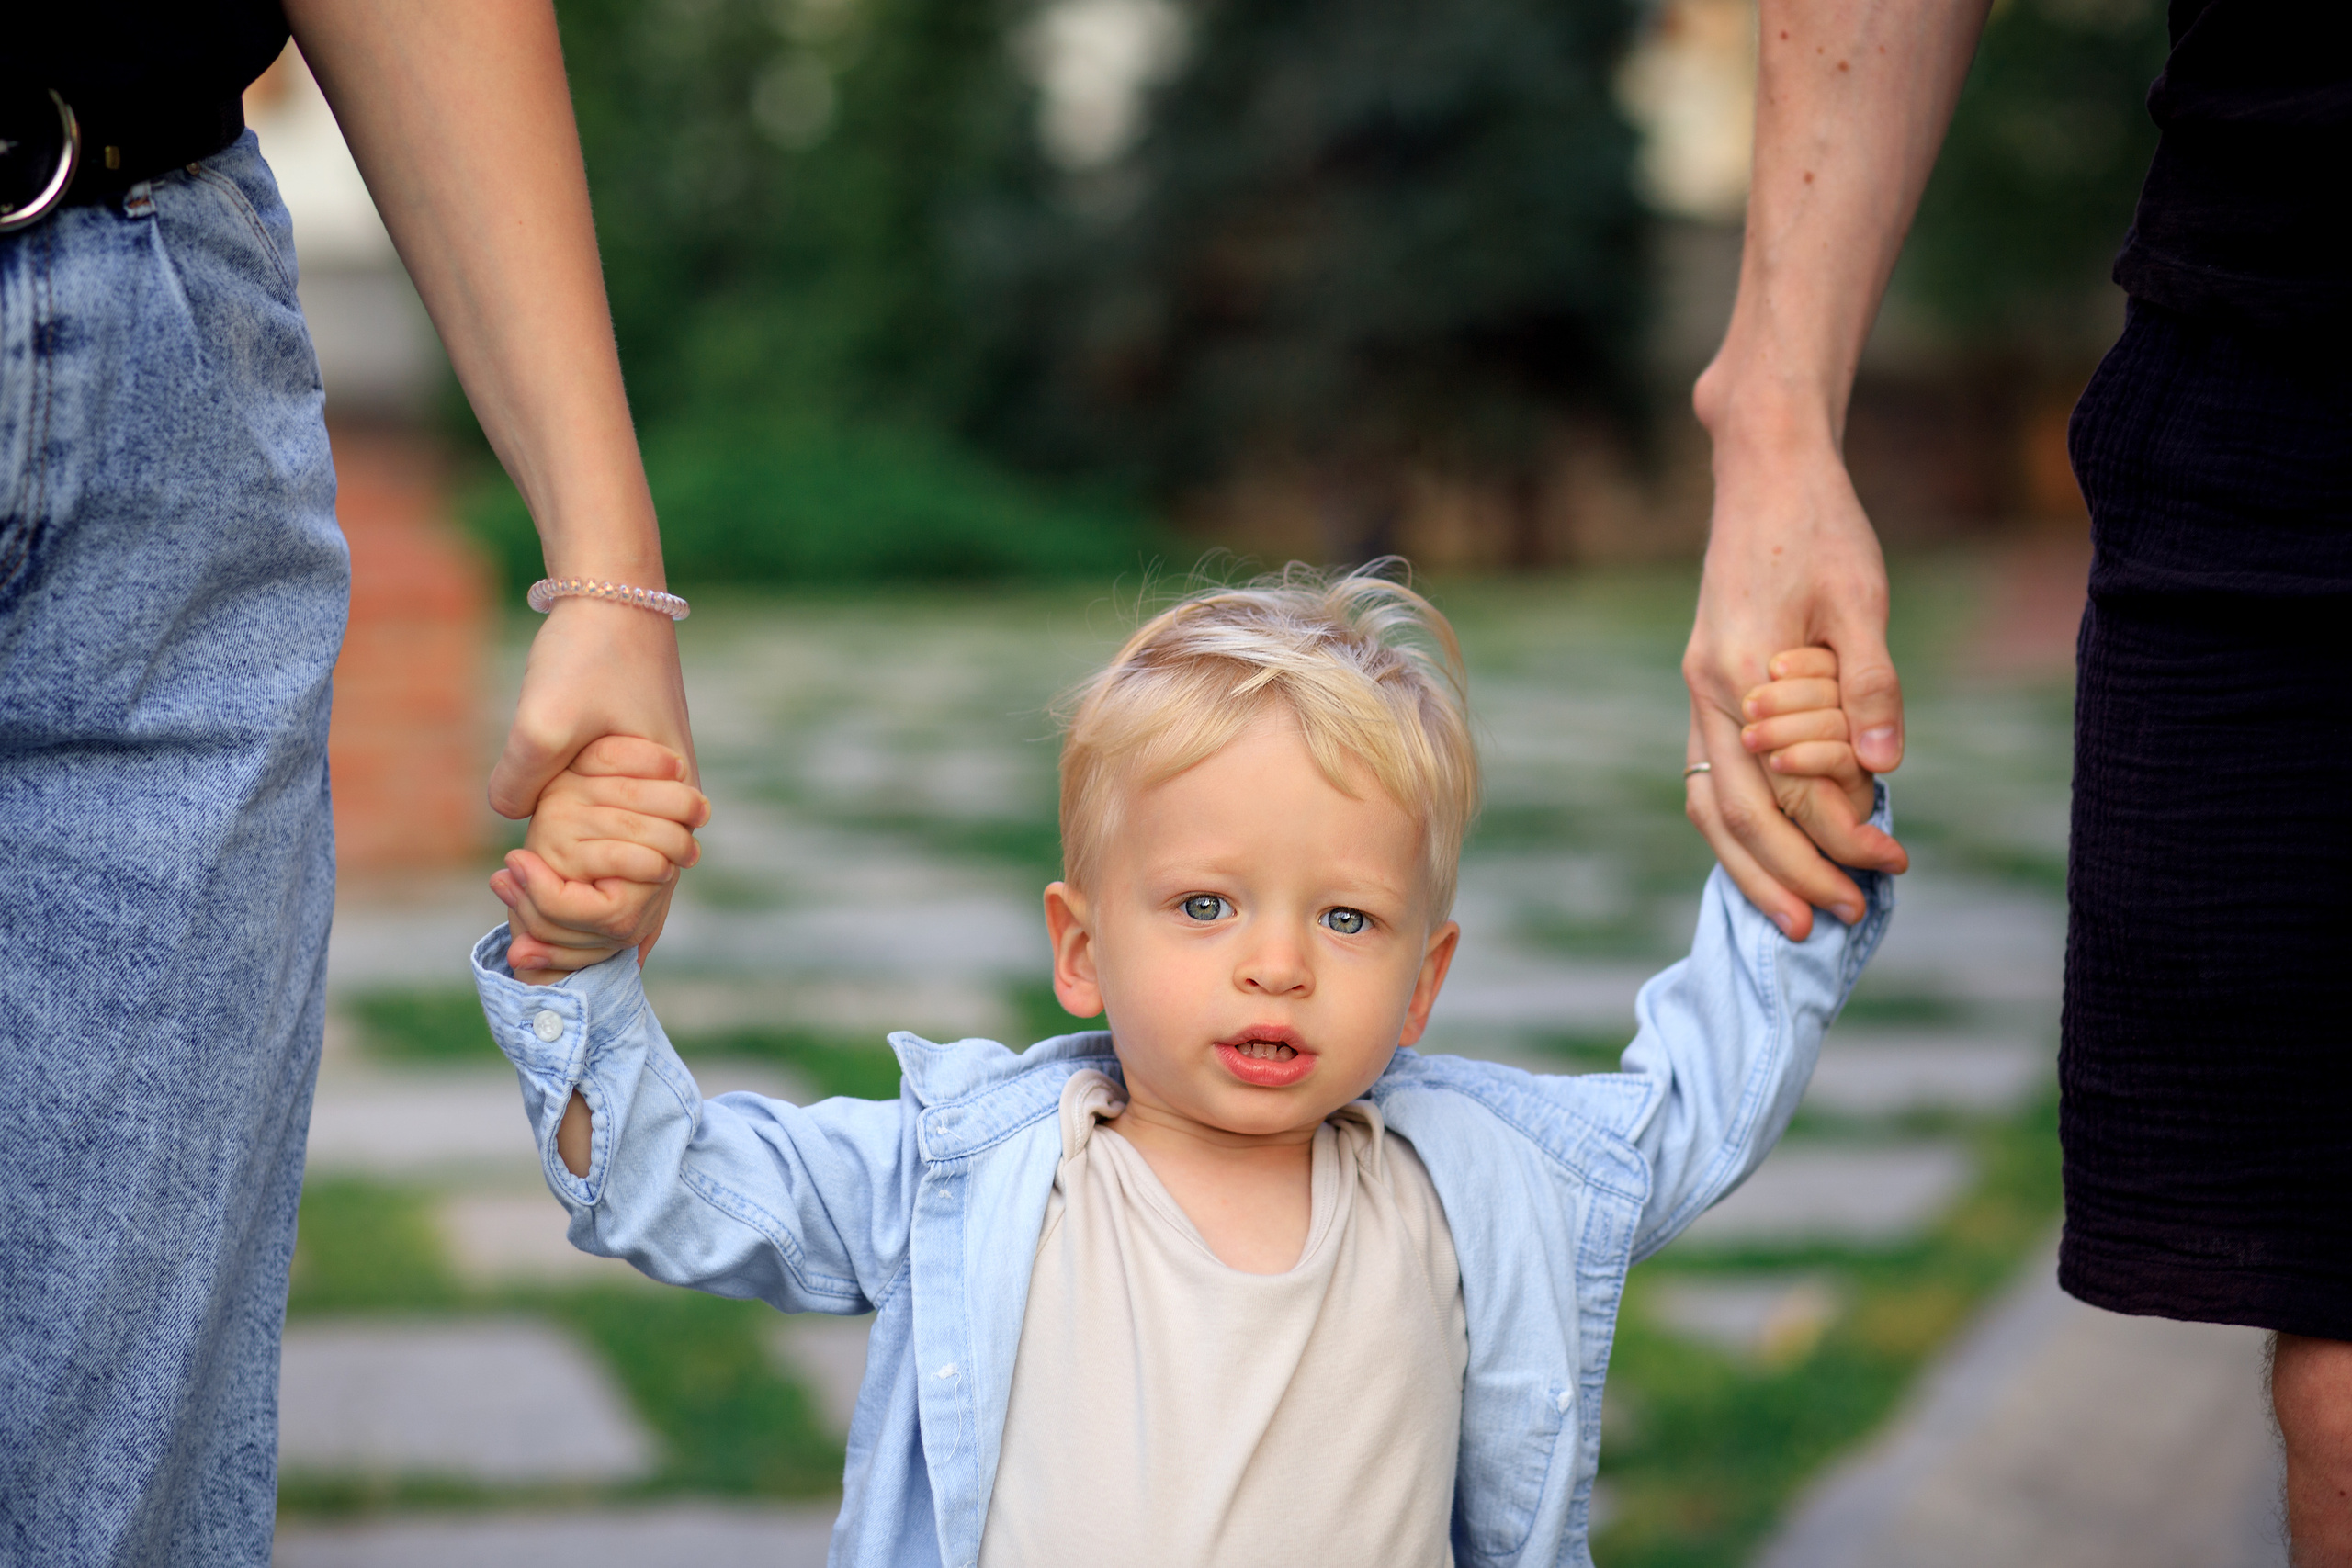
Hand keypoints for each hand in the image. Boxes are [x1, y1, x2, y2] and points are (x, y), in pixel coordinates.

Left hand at [488, 597, 697, 967]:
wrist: (617, 597)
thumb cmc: (591, 654)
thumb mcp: (546, 716)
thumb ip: (523, 777)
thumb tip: (510, 822)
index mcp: (666, 801)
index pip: (635, 897)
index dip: (572, 915)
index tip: (513, 892)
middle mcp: (676, 809)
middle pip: (646, 907)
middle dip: (583, 942)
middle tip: (520, 957)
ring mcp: (663, 798)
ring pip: (645, 888)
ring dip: (594, 922)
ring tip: (539, 954)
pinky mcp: (644, 785)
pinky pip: (633, 857)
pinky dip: (605, 889)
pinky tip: (577, 915)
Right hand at [1682, 427, 1907, 937]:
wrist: (1764, 469)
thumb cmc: (1820, 526)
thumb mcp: (1861, 597)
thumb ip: (1870, 683)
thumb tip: (1885, 768)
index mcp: (1740, 673)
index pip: (1787, 786)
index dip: (1840, 836)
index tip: (1894, 864)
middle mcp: (1707, 692)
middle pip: (1732, 814)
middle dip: (1785, 876)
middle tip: (1842, 921)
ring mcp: (1700, 691)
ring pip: (1709, 802)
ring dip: (1749, 864)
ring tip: (1796, 912)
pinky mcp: (1708, 685)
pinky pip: (1710, 775)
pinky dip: (1736, 825)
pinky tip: (1772, 852)